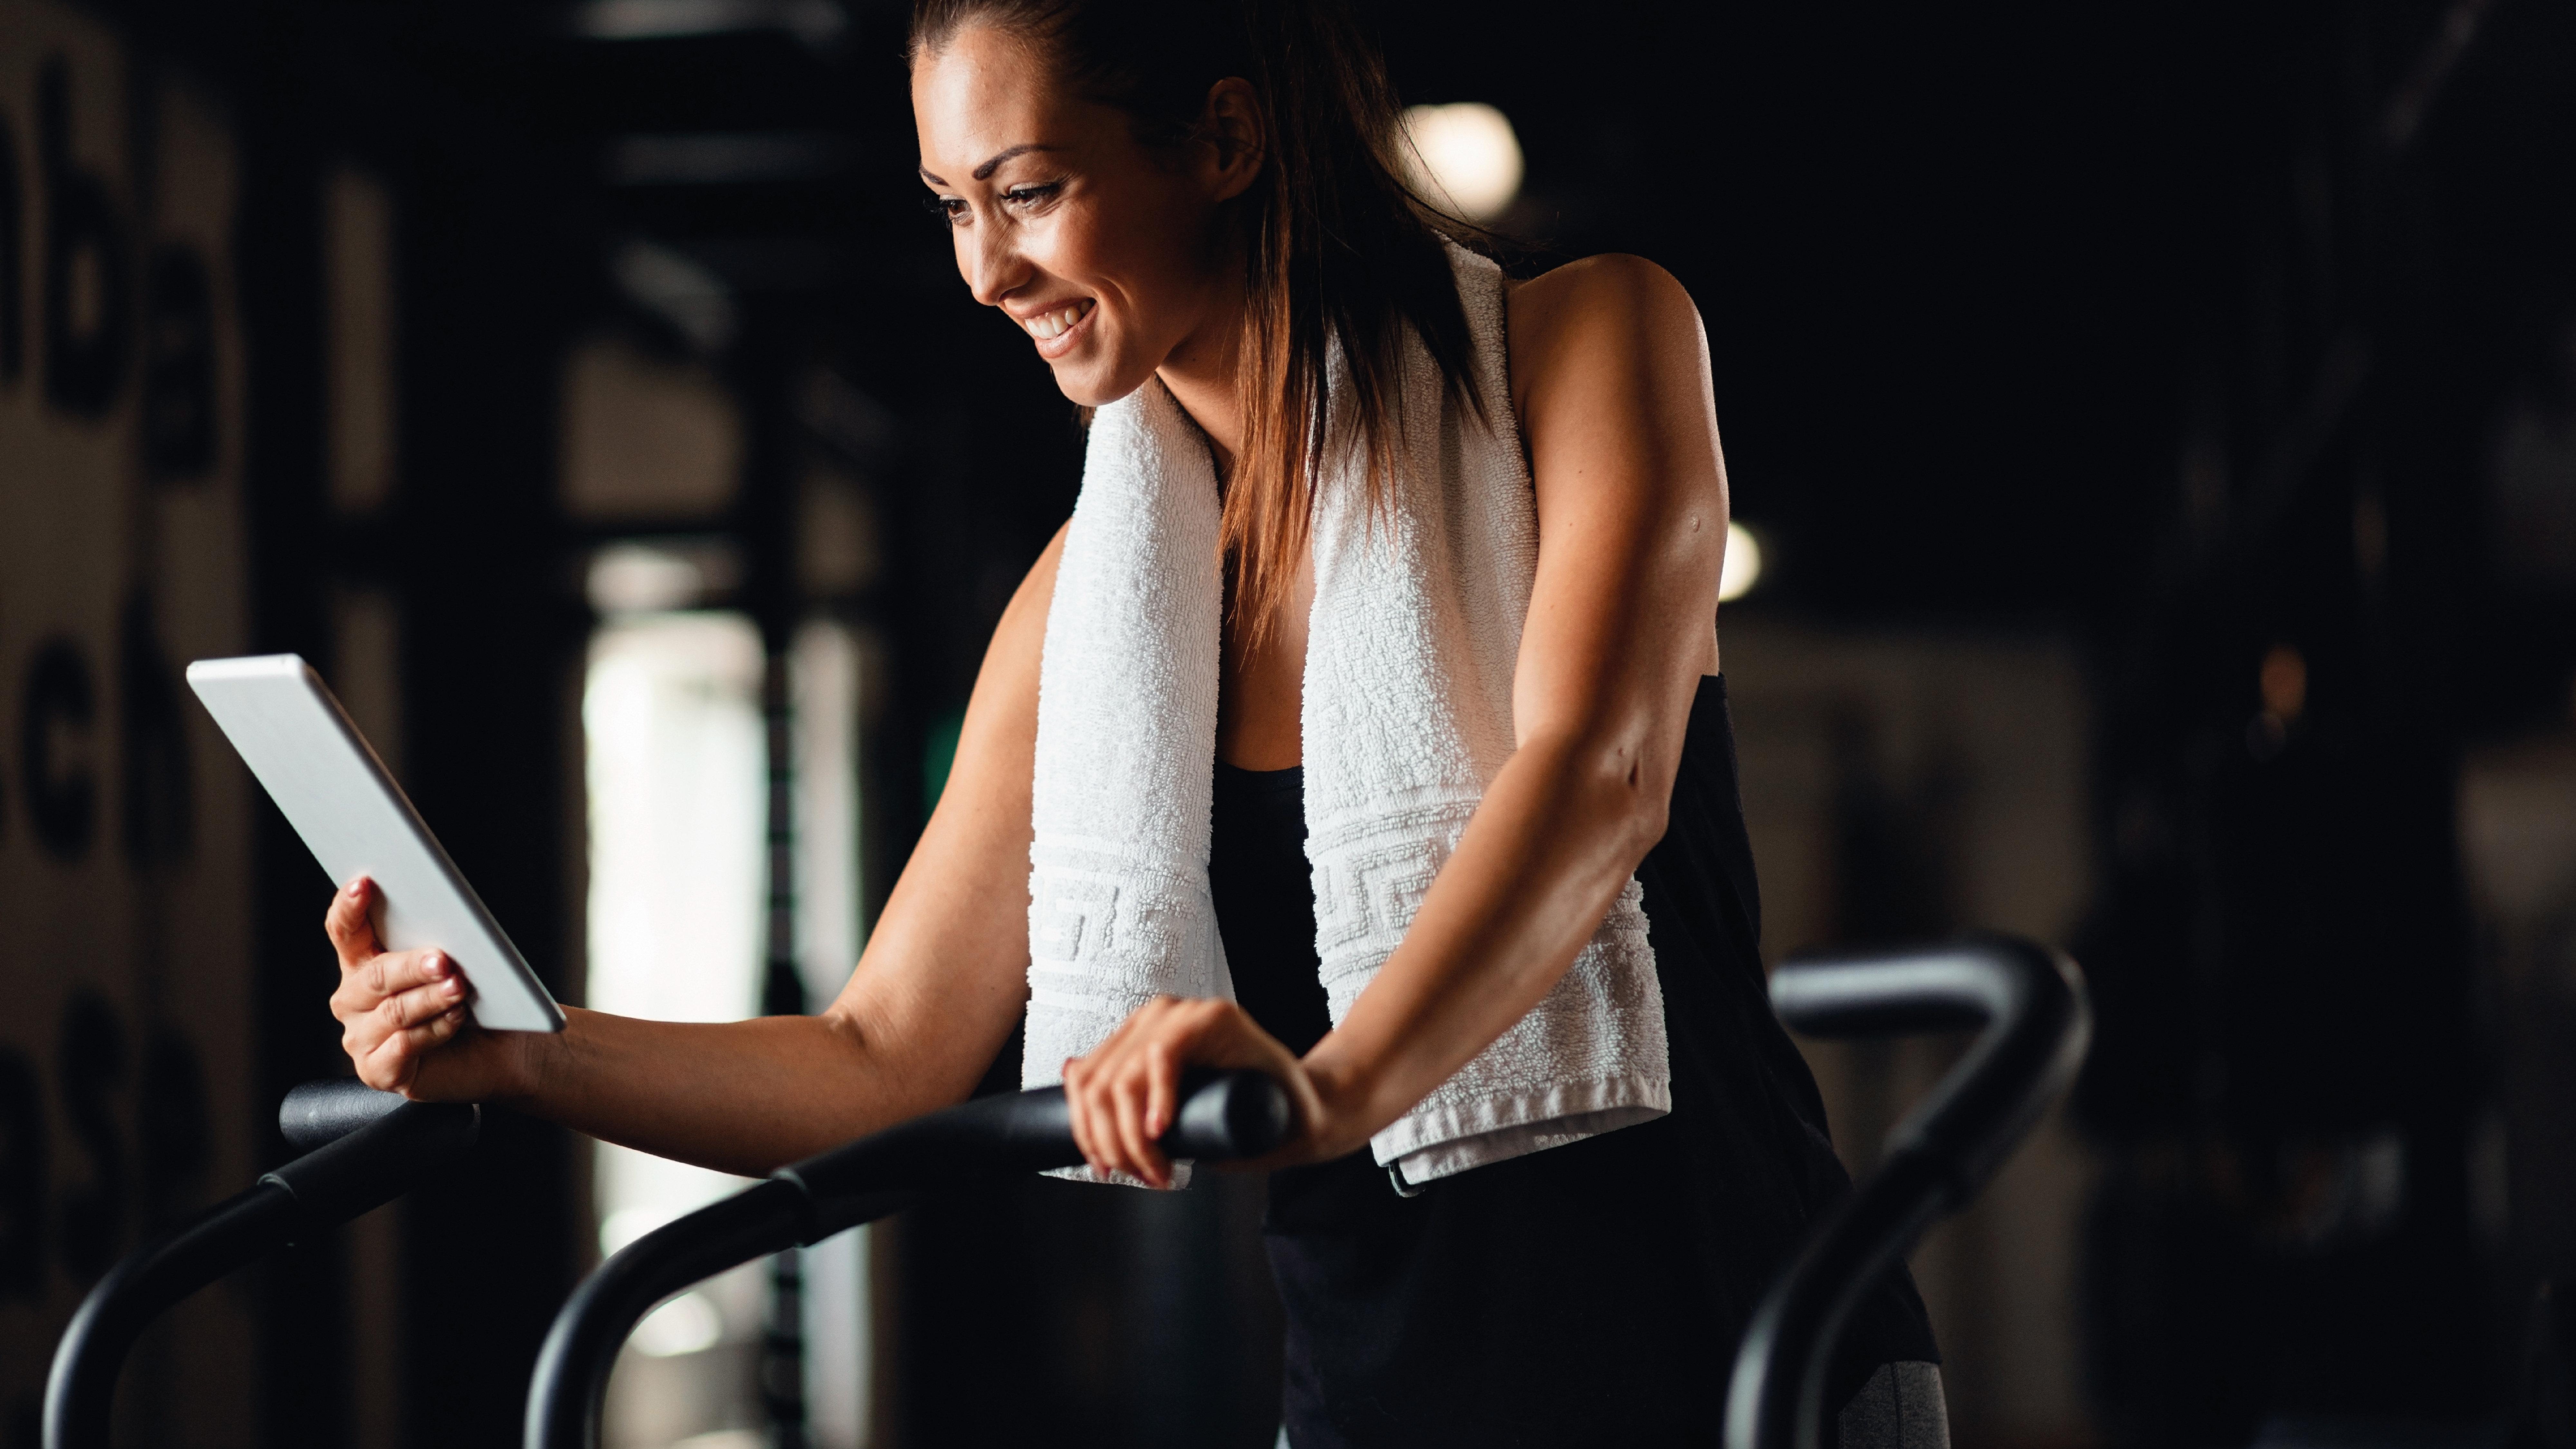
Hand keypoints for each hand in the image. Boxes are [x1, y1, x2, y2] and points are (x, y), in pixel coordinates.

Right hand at [325, 877, 532, 1100]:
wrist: (500, 1052)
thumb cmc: (476, 1002)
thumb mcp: (455, 966)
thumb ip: (437, 943)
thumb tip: (445, 920)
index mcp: (364, 964)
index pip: (345, 931)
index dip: (350, 907)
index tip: (364, 883)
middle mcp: (354, 1000)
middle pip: (375, 975)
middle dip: (411, 965)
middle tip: (443, 959)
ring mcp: (362, 1038)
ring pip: (392, 1012)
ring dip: (429, 998)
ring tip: (460, 988)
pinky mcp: (378, 1071)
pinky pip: (403, 1046)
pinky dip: (434, 1031)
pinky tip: (456, 1019)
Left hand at [1060, 996, 1344, 1187]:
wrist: (1303, 1112)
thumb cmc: (1239, 1113)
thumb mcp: (1170, 1108)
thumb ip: (1128, 1090)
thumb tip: (1069, 1071)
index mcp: (1138, 1034)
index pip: (1085, 1080)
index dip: (1085, 1131)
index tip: (1105, 1169)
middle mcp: (1155, 1015)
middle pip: (1099, 1084)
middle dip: (1111, 1143)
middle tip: (1142, 1177)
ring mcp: (1184, 1012)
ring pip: (1124, 1078)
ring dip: (1132, 1138)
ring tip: (1158, 1171)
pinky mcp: (1214, 1017)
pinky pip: (1163, 1055)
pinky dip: (1157, 1098)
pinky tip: (1162, 1129)